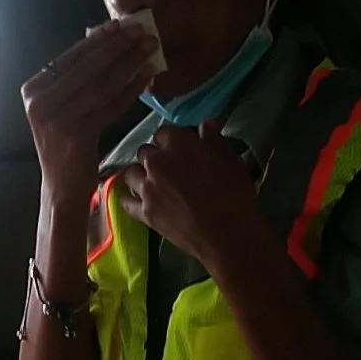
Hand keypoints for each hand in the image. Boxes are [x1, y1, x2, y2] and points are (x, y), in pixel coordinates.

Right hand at [22, 20, 159, 206]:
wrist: (61, 187)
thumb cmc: (66, 144)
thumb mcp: (62, 107)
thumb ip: (74, 78)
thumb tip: (103, 38)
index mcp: (32, 89)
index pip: (71, 57)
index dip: (99, 39)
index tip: (122, 25)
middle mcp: (38, 102)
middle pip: (87, 67)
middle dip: (118, 46)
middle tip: (143, 31)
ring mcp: (55, 119)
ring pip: (101, 84)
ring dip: (129, 63)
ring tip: (151, 49)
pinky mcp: (75, 134)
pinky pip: (109, 106)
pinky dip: (131, 89)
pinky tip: (147, 77)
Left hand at [116, 119, 261, 267]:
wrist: (227, 235)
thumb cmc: (234, 193)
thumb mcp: (231, 160)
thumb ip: (214, 140)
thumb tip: (206, 124)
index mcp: (177, 143)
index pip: (164, 132)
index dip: (174, 140)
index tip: (183, 149)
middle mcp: (155, 162)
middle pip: (145, 151)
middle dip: (156, 156)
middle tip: (171, 168)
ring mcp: (146, 188)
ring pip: (131, 173)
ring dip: (141, 174)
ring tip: (153, 182)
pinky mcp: (144, 212)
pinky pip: (127, 202)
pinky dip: (130, 199)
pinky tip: (136, 200)